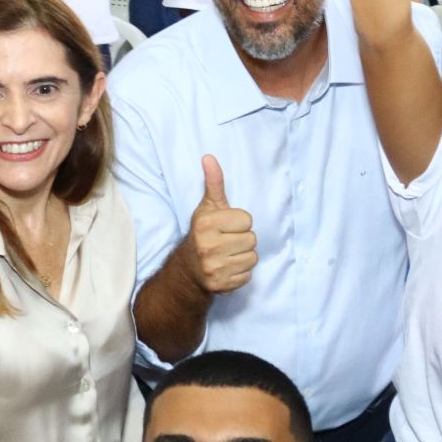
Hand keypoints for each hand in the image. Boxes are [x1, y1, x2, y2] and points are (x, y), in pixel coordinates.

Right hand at [186, 155, 255, 294]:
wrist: (189, 269)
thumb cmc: (204, 233)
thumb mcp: (208, 207)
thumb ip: (214, 183)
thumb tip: (209, 157)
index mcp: (207, 224)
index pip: (247, 220)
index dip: (240, 223)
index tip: (227, 227)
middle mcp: (208, 246)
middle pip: (252, 239)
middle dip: (243, 240)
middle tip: (228, 242)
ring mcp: (214, 267)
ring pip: (252, 258)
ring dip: (244, 257)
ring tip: (228, 254)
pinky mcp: (220, 284)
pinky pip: (248, 275)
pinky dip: (241, 273)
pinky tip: (228, 268)